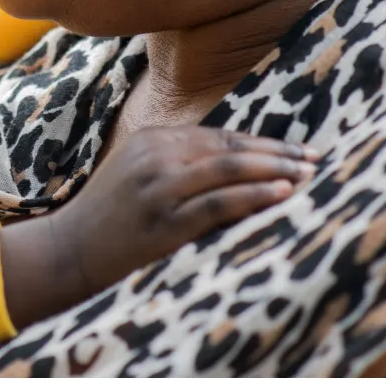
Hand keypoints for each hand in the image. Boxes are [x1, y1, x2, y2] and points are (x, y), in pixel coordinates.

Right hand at [0, 126, 317, 328]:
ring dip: (274, 171)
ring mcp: (158, 186)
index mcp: (151, 139)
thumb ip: (177, 162)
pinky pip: (218, 202)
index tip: (299, 150)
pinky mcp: (163, 219)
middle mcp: (155, 155)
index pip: (220, 136)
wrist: (70, 249)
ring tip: (306, 177)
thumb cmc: (110, 217)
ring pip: (228, 168)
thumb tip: (239, 164)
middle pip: (229, 147)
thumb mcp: (138, 174)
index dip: (263, 142)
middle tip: (315, 160)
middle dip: (277, 153)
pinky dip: (253, 196)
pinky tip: (280, 194)